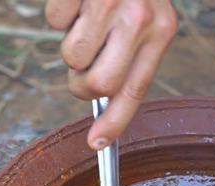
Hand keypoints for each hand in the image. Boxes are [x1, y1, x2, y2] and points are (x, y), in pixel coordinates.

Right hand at [45, 0, 176, 149]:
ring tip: (87, 18)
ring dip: (71, 43)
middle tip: (85, 67)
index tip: (97, 143)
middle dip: (82, 85)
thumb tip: (103, 95)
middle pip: (99, 84)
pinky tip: (78, 1)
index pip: (135, 90)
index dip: (115, 122)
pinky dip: (60, 14)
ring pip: (72, 57)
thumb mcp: (150, 16)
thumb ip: (133, 52)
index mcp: (160, 30)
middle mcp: (138, 19)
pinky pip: (54, 22)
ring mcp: (107, 3)